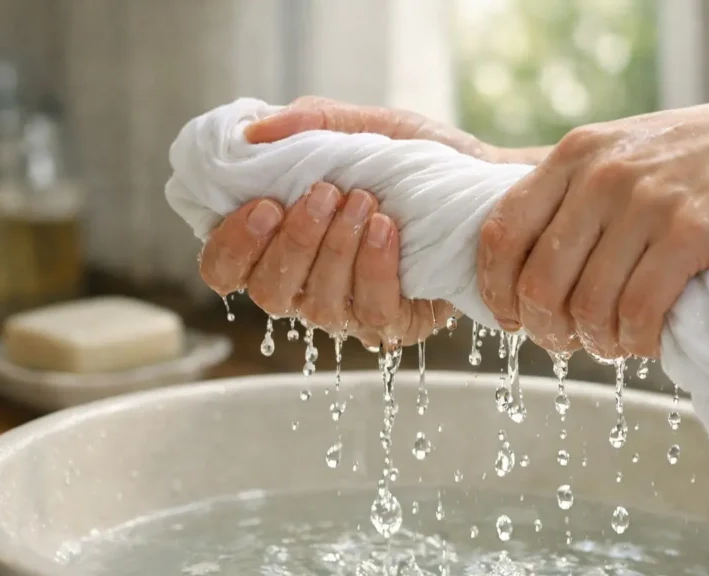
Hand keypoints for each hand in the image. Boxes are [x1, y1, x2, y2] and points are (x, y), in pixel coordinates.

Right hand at [198, 96, 486, 346]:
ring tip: (364, 201)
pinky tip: (386, 230)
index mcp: (280, 240)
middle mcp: (306, 282)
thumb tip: (252, 132)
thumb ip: (309, 125)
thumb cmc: (416, 159)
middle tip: (325, 193)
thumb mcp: (364, 127)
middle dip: (294, 242)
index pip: (225, 268)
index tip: (265, 205)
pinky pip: (370, 312)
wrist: (483, 181)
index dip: (233, 245)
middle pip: (268, 293)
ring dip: (336, 249)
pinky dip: (373, 268)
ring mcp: (348, 308)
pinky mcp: (394, 322)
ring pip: (317, 305)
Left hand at [477, 94, 708, 358]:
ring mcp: (645, 203)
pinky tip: (647, 343)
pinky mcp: (690, 233)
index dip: (496, 289)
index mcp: (575, 154)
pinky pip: (638, 311)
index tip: (511, 318)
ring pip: (589, 306)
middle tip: (568, 343)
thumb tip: (529, 265)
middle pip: (539, 281)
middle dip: (546, 329)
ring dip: (597, 343)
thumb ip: (577, 194)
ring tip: (615, 345)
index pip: (500, 232)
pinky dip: (637, 342)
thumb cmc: (706, 160)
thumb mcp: (626, 153)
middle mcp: (601, 175)